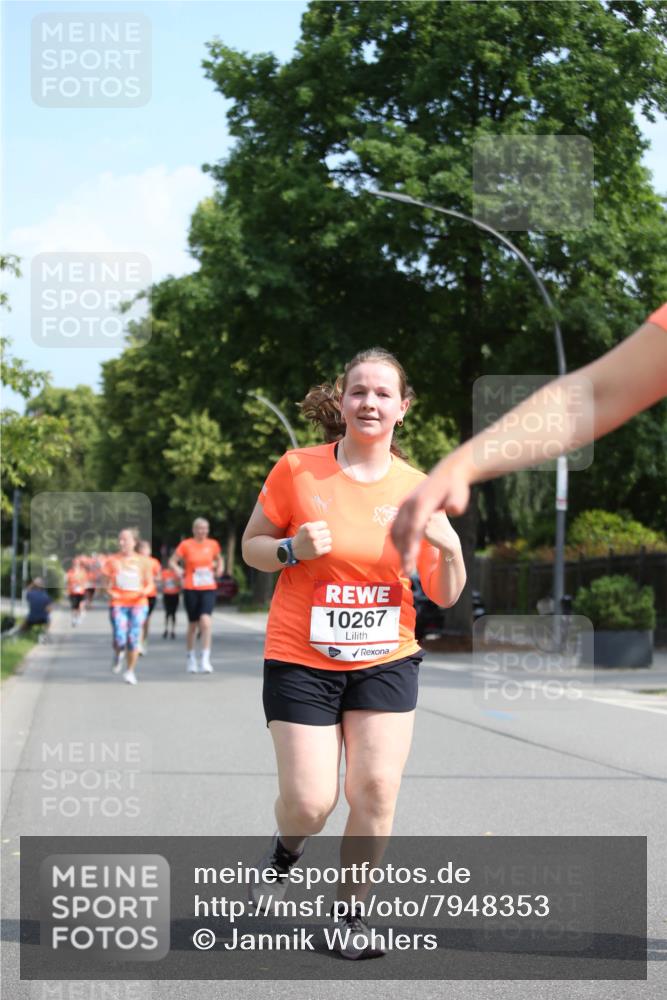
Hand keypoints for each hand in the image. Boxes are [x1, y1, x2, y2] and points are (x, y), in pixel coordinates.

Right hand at [292, 521, 331, 559]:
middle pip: (328, 532)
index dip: (322, 527)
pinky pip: (329, 548)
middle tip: (320, 536)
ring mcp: (315, 544)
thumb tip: (327, 524)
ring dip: (326, 541)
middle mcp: (312, 535)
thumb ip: (315, 524)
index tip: (319, 530)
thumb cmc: (302, 536)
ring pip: (329, 540)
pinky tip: (321, 547)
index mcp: (309, 527)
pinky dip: (326, 548)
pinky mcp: (318, 552)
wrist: (294, 549)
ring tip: (321, 542)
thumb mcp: (304, 527)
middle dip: (324, 534)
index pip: (324, 524)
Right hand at [391, 454, 471, 574]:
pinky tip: (403, 551)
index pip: (413, 530)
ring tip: (406, 565)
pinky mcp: (403, 507)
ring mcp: (404, 505)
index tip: (410, 566)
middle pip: (402, 533)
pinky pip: (395, 526)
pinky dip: (397, 540)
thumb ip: (457, 503)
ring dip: (399, 548)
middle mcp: (409, 505)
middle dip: (403, 554)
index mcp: (422, 504)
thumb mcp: (460, 494)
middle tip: (407, 573)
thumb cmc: (455, 487)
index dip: (410, 549)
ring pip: (395, 531)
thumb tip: (454, 510)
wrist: (447, 473)